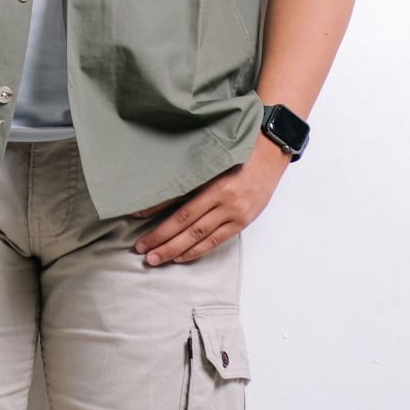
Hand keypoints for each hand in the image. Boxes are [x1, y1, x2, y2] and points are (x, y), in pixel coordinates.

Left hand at [133, 133, 290, 264]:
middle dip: (163, 241)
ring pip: (200, 237)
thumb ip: (188, 178)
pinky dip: (197, 250)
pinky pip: (216, 240)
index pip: (181, 209)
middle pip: (188, 226)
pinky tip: (181, 256)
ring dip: (176, 250)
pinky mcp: (243, 221)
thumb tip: (156, 195)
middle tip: (143, 252)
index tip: (138, 226)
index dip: (160, 222)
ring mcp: (236, 213)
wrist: (271, 153)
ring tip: (156, 258)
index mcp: (215, 183)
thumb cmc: (237, 151)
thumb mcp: (211, 160)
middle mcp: (225, 200)